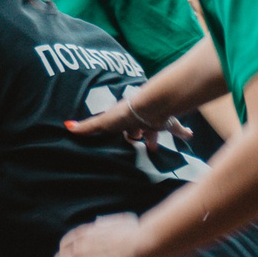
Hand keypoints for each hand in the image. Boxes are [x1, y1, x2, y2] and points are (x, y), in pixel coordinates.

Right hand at [66, 94, 187, 146]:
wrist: (150, 106)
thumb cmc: (127, 113)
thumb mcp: (105, 122)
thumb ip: (89, 127)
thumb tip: (67, 126)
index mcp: (127, 120)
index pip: (124, 129)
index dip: (124, 135)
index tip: (126, 140)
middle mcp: (142, 119)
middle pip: (141, 129)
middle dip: (141, 136)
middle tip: (141, 147)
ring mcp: (156, 121)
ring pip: (158, 129)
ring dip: (157, 137)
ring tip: (157, 149)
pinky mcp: (170, 123)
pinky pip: (179, 128)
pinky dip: (184, 132)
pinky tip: (190, 136)